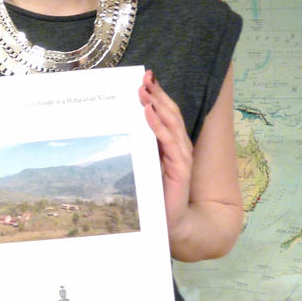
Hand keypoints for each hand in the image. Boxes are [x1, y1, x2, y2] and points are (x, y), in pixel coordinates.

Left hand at [139, 70, 193, 234]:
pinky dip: (159, 125)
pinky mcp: (180, 169)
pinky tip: (149, 113)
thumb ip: (141, 145)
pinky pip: (169, 142)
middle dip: (157, 93)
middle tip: (144, 77)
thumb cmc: (157, 193)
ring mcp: (182, 156)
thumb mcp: (146, 164)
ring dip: (157, 104)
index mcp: (171, 143)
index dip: (157, 94)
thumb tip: (119, 123)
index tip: (144, 78)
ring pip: (171, 123)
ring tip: (145, 90)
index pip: (165, 113)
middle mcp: (179, 146)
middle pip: (169, 113)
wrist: (173, 223)